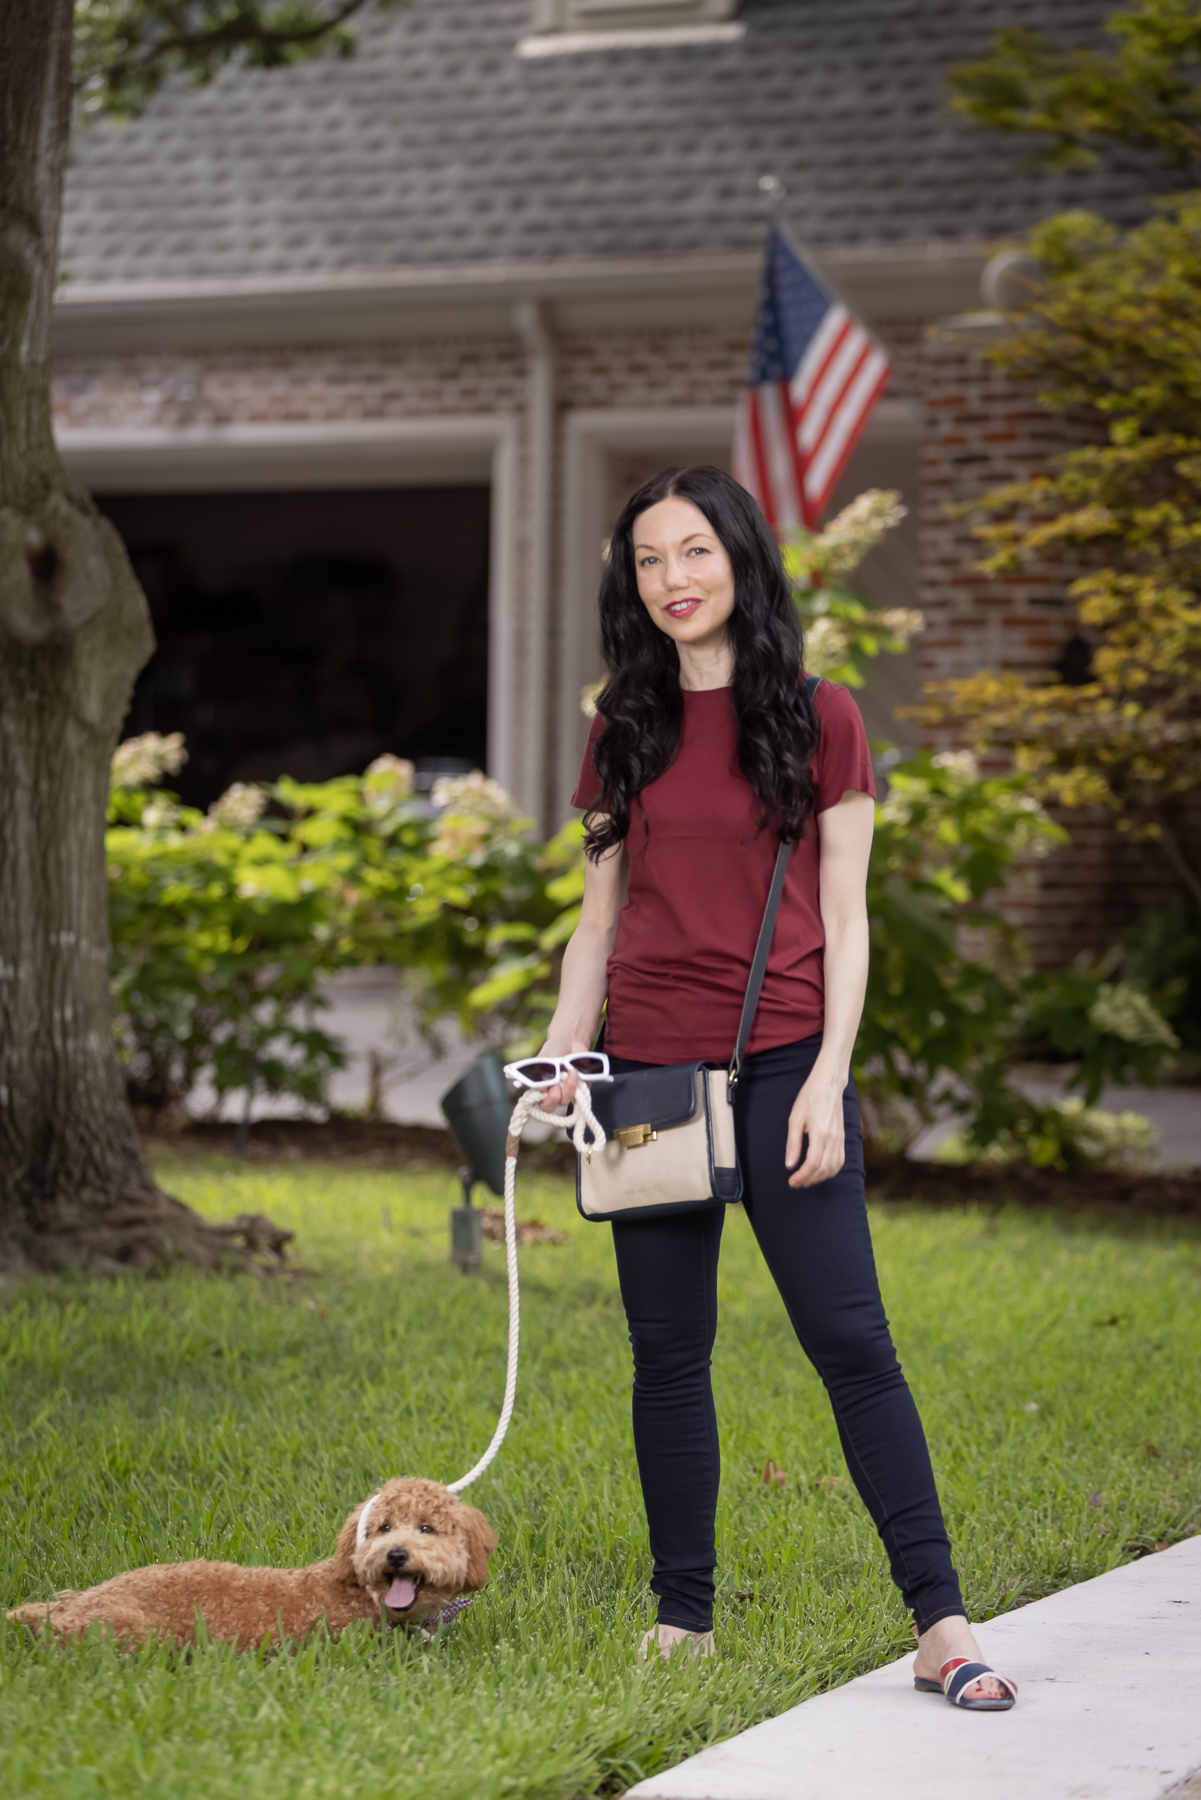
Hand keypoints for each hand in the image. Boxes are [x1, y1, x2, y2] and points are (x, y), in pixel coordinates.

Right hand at [532, 1039, 585, 1113]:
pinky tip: (577, 1071)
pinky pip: (582, 1093)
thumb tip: (541, 1089)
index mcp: (541, 1087)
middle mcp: (553, 1092)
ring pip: (567, 1100)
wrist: (571, 1041)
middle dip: (555, 1097)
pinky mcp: (581, 1088)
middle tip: (557, 1084)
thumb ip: (541, 1072)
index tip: (547, 1089)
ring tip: (571, 1070)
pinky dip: (580, 1084)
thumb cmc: (554, 1049)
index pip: (541, 1104)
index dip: (545, 1100)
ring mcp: (567, 1091)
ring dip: (569, 1086)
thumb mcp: (543, 1058)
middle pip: (554, 1106)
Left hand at [784, 1068, 846, 1187]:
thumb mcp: (795, 1118)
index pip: (812, 1164)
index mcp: (820, 1134)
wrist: (829, 1084)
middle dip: (808, 1180)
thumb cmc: (810, 1097)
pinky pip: (840, 1161)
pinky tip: (820, 1172)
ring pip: (833, 1168)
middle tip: (795, 1183)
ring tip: (805, 1179)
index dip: (801, 1176)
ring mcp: (840, 1139)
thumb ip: (793, 1143)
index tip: (791, 1181)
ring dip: (819, 1178)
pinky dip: (830, 1171)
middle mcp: (833, 1139)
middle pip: (822, 1169)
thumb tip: (789, 1165)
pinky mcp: (843, 1138)